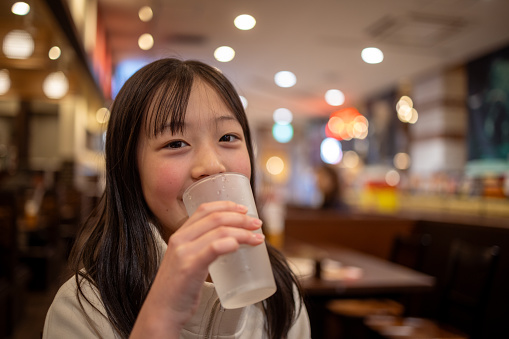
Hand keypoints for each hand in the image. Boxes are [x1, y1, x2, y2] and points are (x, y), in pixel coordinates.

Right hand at [130, 201, 263, 337]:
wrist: (161, 312)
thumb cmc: (178, 290)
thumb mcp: (186, 261)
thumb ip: (202, 250)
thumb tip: (230, 244)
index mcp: (180, 235)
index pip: (204, 209)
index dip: (227, 205)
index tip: (244, 210)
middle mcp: (180, 239)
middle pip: (215, 217)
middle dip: (241, 218)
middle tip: (257, 224)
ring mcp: (184, 252)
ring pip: (219, 231)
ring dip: (243, 231)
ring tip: (257, 237)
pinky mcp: (189, 267)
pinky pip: (213, 248)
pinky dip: (230, 242)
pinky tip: (240, 245)